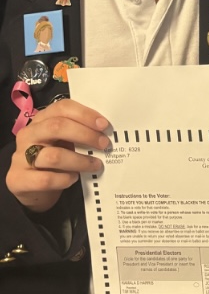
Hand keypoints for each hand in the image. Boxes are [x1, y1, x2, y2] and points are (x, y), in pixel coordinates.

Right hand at [7, 99, 110, 213]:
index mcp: (41, 119)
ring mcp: (20, 157)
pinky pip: (46, 179)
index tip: (104, 125)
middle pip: (57, 127)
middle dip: (86, 135)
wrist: (29, 186)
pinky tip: (73, 178)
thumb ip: (78, 132)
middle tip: (104, 144)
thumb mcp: (63, 140)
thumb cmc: (52, 158)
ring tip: (95, 165)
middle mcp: (28, 134)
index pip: (62, 108)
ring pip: (54, 156)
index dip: (85, 114)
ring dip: (80, 161)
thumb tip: (104, 132)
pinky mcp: (18, 179)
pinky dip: (64, 179)